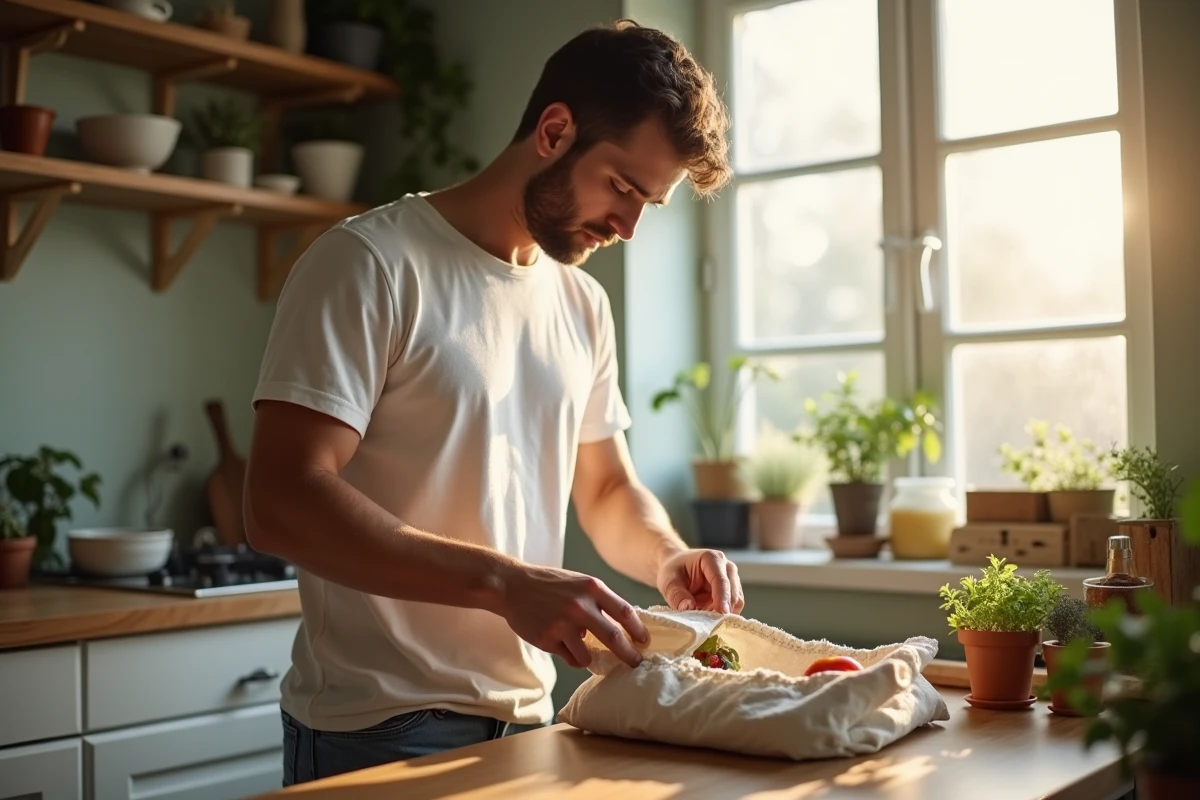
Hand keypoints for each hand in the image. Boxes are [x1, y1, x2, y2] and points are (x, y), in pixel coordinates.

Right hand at [498, 563, 647, 669]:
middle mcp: (580, 606)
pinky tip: (563, 646)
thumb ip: (599, 601)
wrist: (512, 586)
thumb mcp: (579, 583)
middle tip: (636, 663)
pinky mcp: (548, 639)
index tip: (645, 641)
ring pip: (589, 655)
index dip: (638, 629)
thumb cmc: (549, 585)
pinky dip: (572, 657)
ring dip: (591, 658)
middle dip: (628, 654)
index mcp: (592, 588)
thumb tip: (624, 625)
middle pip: (614, 637)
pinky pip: (570, 658)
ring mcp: (563, 624)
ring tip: (583, 649)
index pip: (625, 612)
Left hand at [657, 549, 744, 614]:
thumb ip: (676, 594)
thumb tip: (688, 607)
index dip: (722, 597)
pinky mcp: (732, 591)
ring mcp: (732, 579)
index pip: (721, 580)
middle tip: (705, 621)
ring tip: (703, 616)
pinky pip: (733, 606)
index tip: (721, 612)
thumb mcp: (668, 582)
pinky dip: (722, 614)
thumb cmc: (673, 571)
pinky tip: (708, 614)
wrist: (676, 566)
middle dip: (722, 609)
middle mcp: (726, 567)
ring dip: (722, 613)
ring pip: (736, 601)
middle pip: (734, 592)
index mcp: (711, 559)